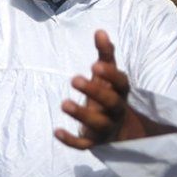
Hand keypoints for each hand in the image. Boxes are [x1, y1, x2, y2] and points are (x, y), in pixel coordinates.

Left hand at [55, 31, 133, 148]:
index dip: (110, 75)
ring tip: (64, 103)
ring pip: (97, 123)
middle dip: (94, 91)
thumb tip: (99, 31)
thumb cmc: (110, 94)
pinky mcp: (94, 143)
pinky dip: (71, 140)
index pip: (121, 83)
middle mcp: (116, 110)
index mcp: (120, 92)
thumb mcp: (108, 75)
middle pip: (110, 102)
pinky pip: (83, 145)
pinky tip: (56, 131)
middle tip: (74, 79)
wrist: (120, 130)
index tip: (95, 65)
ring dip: (81, 114)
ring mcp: (106, 128)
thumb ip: (105, 54)